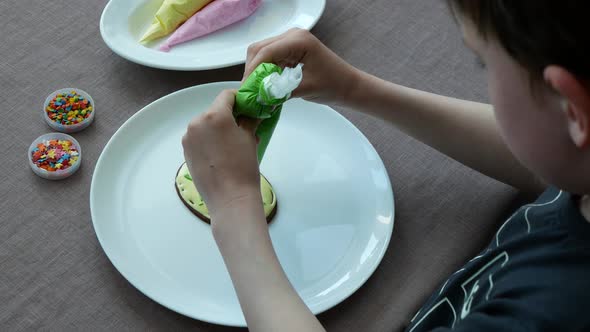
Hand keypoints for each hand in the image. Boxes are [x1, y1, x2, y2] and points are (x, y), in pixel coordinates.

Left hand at [182, 90, 262, 224]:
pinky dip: (209, 140)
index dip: (239, 99)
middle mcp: (197, 122)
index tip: (248, 107)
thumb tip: (252, 112)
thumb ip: (249, 119)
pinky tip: (220, 154)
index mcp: (215, 115)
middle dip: (228, 116)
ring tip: (231, 145)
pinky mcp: (185, 151)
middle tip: (243, 129)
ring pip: (205, 124)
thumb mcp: (250, 138)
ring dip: (217, 128)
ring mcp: (188, 137)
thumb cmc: (243, 166)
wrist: (230, 198)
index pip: (227, 95)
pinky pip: (199, 138)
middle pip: (215, 110)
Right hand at [244, 28, 361, 105]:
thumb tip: (258, 97)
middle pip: (259, 49)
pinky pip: (271, 57)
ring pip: (262, 53)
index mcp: (299, 40)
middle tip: (248, 91)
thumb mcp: (305, 89)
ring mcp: (291, 40)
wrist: (348, 85)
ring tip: (255, 89)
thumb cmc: (333, 85)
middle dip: (252, 70)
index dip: (252, 71)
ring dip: (257, 70)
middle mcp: (293, 35)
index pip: (266, 52)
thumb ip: (280, 91)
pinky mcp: (291, 49)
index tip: (246, 89)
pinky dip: (265, 70)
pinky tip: (264, 84)